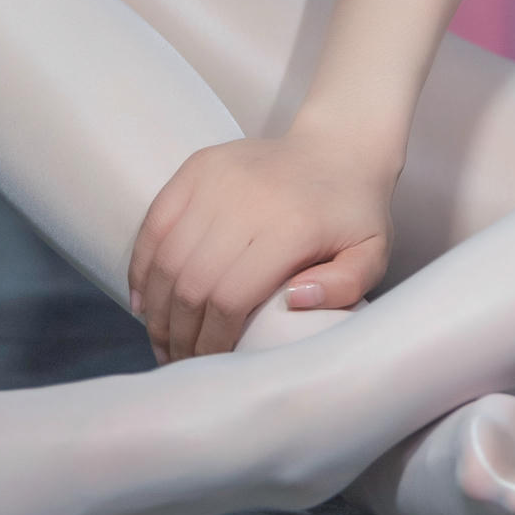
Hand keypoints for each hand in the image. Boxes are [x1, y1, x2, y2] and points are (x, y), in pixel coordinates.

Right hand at [127, 130, 396, 363]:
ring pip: (167, 256)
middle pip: (191, 282)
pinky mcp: (199, 166)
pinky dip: (142, 265)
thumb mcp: (372, 253)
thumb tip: (294, 302)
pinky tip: (145, 300)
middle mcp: (249, 198)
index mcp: (291, 225)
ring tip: (161, 340)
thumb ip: (345, 286)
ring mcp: (219, 178)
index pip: (229, 297)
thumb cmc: (353, 213)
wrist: (340, 146)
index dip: (211, 342)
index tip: (210, 368)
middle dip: (178, 334)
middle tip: (178, 362)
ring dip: (156, 308)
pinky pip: (156, 221)